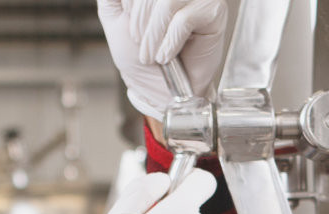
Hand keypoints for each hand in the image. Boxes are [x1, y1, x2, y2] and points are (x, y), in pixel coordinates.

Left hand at [98, 0, 227, 118]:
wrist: (163, 90)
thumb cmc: (141, 57)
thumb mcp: (114, 20)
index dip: (130, 9)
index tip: (133, 33)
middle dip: (140, 24)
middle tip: (143, 46)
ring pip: (166, 3)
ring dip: (154, 35)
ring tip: (155, 54)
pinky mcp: (213, 10)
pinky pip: (185, 19)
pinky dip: (171, 42)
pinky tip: (168, 55)